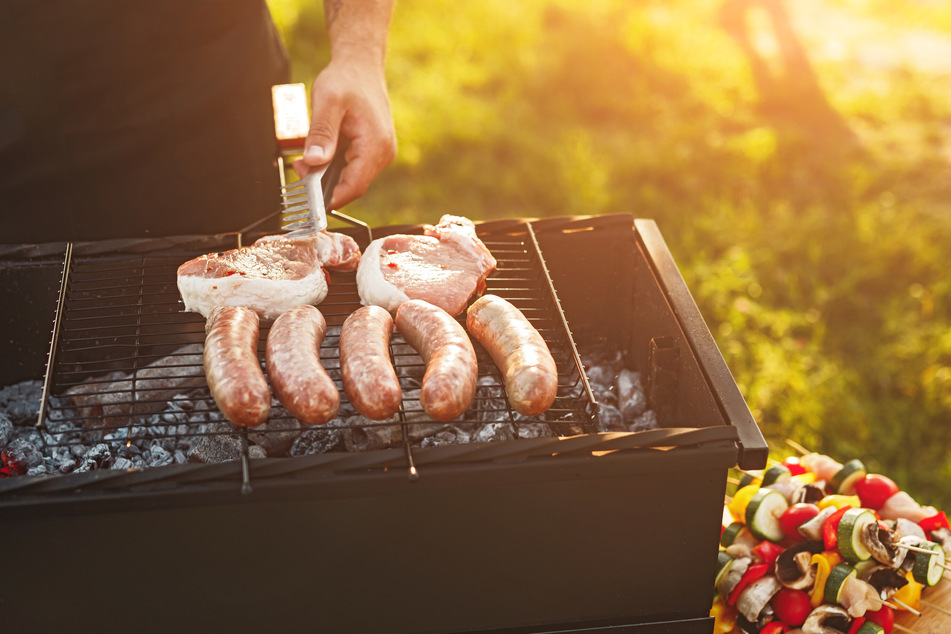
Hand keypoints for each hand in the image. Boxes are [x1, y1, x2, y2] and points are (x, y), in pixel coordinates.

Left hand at [293, 58, 395, 209]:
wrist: (362, 66)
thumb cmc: (347, 79)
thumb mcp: (328, 102)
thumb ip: (321, 133)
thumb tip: (313, 162)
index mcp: (375, 144)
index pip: (355, 185)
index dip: (331, 197)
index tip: (308, 201)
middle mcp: (383, 153)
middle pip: (353, 184)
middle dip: (324, 184)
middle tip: (299, 169)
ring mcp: (380, 153)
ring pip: (352, 178)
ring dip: (328, 175)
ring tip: (306, 160)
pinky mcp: (374, 151)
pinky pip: (353, 168)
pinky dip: (334, 166)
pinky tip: (320, 154)